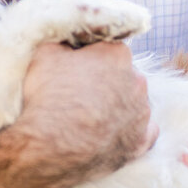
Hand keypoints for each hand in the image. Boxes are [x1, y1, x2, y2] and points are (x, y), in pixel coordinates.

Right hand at [14, 41, 152, 183]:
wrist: (51, 146)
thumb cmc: (48, 96)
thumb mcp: (45, 54)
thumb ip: (63, 42)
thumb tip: (68, 42)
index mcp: (117, 55)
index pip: (106, 49)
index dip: (89, 58)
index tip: (75, 69)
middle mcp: (138, 81)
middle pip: (123, 75)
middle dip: (106, 81)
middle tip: (80, 93)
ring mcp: (142, 113)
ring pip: (134, 103)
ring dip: (118, 106)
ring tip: (91, 117)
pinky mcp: (141, 141)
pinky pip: (143, 131)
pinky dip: (130, 130)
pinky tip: (113, 132)